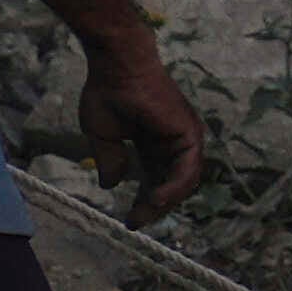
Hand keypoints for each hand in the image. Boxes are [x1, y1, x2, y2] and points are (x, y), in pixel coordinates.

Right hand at [87, 41, 210, 214]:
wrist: (116, 67)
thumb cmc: (107, 93)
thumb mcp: (102, 136)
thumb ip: (110, 160)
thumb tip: (111, 185)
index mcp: (154, 141)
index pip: (154, 178)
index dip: (142, 200)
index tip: (128, 220)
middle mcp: (174, 141)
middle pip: (170, 183)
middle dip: (154, 206)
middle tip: (136, 223)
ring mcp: (185, 138)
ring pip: (183, 181)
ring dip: (165, 201)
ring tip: (144, 216)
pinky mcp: (189, 134)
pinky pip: (187, 170)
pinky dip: (174, 188)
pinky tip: (155, 200)